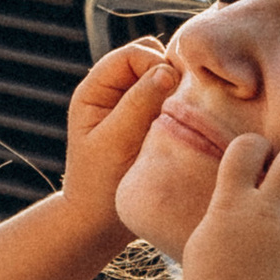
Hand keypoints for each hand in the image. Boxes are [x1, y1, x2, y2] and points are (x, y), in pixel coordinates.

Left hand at [60, 40, 181, 247]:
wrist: (98, 225)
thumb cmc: (100, 186)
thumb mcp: (115, 141)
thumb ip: (138, 103)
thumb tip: (166, 71)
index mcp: (94, 91)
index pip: (132, 54)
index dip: (155, 64)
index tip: (173, 91)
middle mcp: (112, 94)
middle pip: (150, 61)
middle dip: (169, 77)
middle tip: (180, 107)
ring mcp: (131, 110)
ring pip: (163, 82)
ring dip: (176, 94)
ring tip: (183, 118)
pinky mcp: (148, 126)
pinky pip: (170, 104)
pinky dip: (180, 110)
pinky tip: (185, 128)